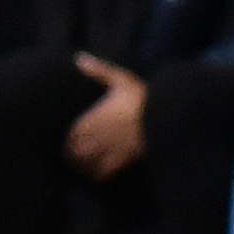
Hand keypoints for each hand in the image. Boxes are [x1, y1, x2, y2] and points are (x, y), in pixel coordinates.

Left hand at [65, 55, 146, 179]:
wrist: (165, 115)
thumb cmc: (141, 96)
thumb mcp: (121, 79)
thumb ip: (99, 71)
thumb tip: (79, 58)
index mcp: (89, 121)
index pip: (67, 136)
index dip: (68, 139)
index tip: (71, 138)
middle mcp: (92, 140)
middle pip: (72, 154)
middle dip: (72, 154)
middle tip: (76, 153)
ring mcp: (105, 153)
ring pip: (83, 166)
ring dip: (83, 166)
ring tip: (85, 164)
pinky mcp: (119, 163)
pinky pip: (100, 175)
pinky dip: (97, 175)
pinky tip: (101, 171)